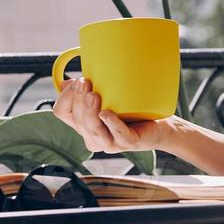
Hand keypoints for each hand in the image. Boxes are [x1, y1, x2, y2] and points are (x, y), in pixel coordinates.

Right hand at [52, 77, 168, 154]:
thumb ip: (89, 90)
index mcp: (84, 125)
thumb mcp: (109, 97)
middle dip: (79, 100)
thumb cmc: (134, 110)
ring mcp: (110, 143)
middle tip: (86, 82)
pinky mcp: (128, 143)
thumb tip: (66, 82)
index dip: (66, 97)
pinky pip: (117, 134)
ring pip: (92, 129)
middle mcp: (93, 137)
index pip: (63, 112)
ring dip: (90, 111)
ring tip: (94, 94)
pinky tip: (106, 113)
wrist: (161, 125)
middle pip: (77, 119)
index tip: (77, 81)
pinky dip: (111, 123)